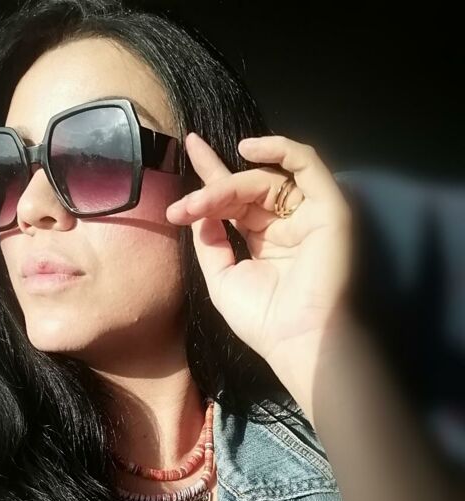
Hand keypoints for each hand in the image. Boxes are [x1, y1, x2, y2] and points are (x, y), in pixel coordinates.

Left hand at [166, 132, 353, 380]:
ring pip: (267, 179)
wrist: (298, 340)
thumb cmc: (263, 320)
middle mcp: (286, 223)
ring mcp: (308, 214)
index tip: (188, 147)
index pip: (235, 199)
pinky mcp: (329, 208)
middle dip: (212, 188)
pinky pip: (307, 165)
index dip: (212, 174)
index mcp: (262, 239)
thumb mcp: (221, 278)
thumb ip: (210, 241)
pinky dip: (281, 149)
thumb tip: (198, 210)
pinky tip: (249, 149)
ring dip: (230, 184)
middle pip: (247, 186)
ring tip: (202, 201)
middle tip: (184, 206)